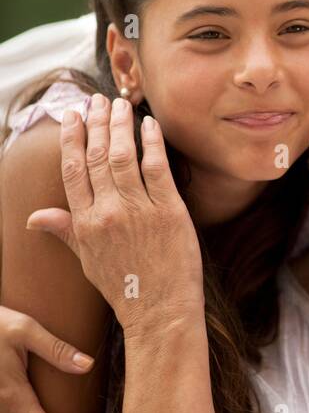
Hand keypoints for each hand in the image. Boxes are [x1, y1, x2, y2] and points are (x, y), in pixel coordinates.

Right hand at [26, 94, 203, 334]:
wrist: (160, 311)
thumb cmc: (125, 287)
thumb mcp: (87, 261)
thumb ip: (66, 231)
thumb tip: (34, 218)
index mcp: (86, 223)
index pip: (72, 170)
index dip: (71, 138)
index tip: (73, 115)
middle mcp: (108, 213)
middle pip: (95, 157)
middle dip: (95, 123)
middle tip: (97, 100)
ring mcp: (139, 210)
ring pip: (123, 156)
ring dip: (120, 126)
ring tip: (120, 104)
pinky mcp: (169, 210)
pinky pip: (157, 167)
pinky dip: (151, 143)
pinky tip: (149, 125)